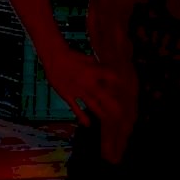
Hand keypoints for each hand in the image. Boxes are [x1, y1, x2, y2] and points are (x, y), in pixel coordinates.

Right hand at [42, 47, 136, 162]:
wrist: (54, 56)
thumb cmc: (72, 56)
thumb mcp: (88, 58)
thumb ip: (97, 66)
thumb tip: (104, 70)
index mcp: (94, 71)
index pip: (112, 78)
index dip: (119, 84)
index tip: (125, 89)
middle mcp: (88, 82)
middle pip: (105, 96)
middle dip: (113, 105)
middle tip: (122, 114)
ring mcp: (78, 90)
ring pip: (92, 104)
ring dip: (101, 112)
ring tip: (109, 120)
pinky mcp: (68, 94)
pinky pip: (76, 107)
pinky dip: (82, 116)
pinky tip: (88, 124)